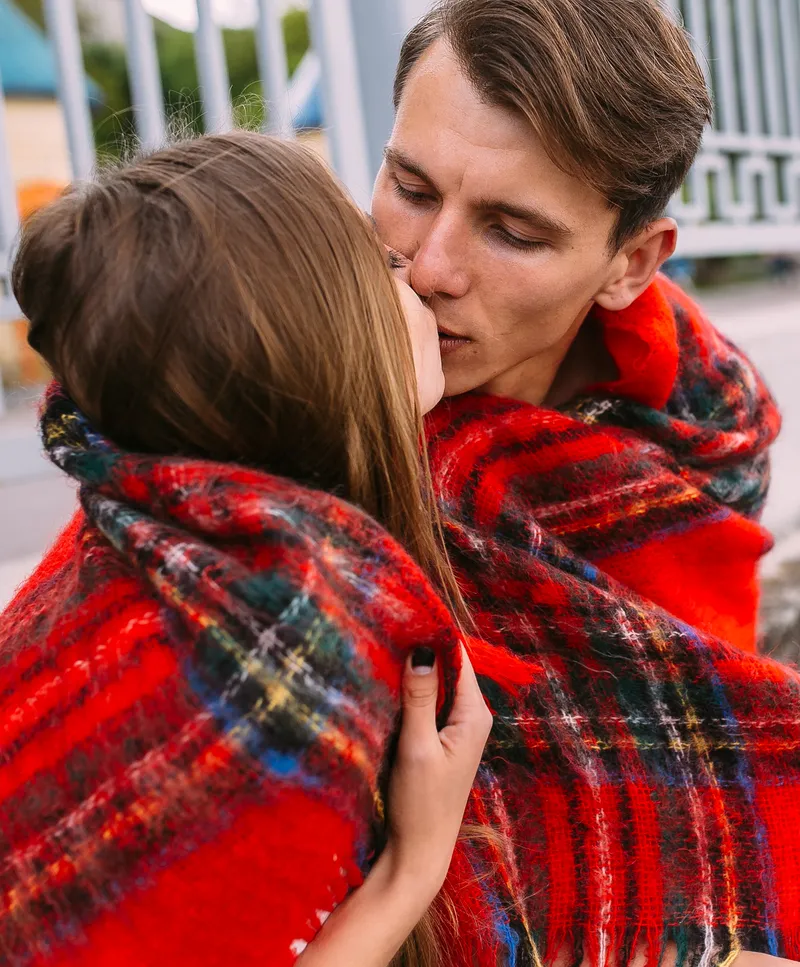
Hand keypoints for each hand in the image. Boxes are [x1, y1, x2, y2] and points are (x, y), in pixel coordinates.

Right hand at [297, 644, 491, 966]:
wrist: (420, 852)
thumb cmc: (421, 804)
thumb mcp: (417, 748)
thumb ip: (418, 698)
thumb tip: (421, 648)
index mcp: (473, 714)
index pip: (457, 656)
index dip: (433, 631)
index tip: (404, 609)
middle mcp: (469, 715)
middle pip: (446, 665)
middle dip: (419, 646)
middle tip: (386, 621)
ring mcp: (454, 726)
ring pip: (433, 682)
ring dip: (411, 668)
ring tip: (381, 642)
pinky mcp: (438, 737)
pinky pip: (425, 700)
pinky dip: (408, 689)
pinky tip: (385, 679)